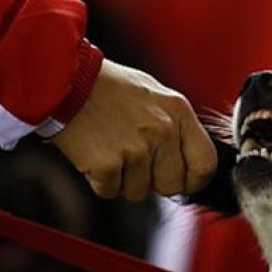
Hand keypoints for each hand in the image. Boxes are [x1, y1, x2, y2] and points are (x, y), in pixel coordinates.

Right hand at [52, 61, 216, 199]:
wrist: (65, 79)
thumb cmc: (108, 87)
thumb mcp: (155, 94)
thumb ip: (176, 125)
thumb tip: (190, 160)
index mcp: (178, 111)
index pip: (205, 163)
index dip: (194, 179)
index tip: (182, 181)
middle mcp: (162, 130)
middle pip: (172, 185)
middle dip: (154, 181)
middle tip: (133, 160)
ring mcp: (135, 148)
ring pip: (139, 192)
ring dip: (123, 179)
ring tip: (110, 148)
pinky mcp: (107, 164)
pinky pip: (110, 192)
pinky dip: (100, 180)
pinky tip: (94, 153)